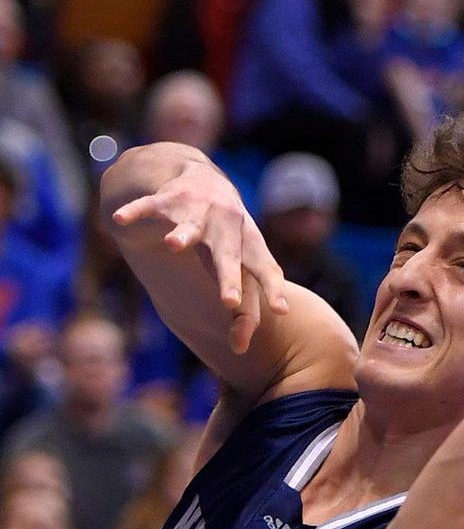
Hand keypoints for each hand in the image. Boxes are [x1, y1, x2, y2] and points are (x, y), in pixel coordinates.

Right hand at [111, 160, 287, 352]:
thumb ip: (243, 307)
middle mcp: (227, 227)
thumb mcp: (241, 263)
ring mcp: (199, 211)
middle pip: (228, 256)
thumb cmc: (227, 236)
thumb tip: (241, 350)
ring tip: (174, 244)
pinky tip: (118, 219)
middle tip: (230, 302)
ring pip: (190, 227)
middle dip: (229, 278)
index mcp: (248, 245)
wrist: (202, 177)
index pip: (265, 270)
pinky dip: (135, 212)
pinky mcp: (169, 199)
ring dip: (183, 235)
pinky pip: (150, 207)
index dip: (273, 290)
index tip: (281, 311)